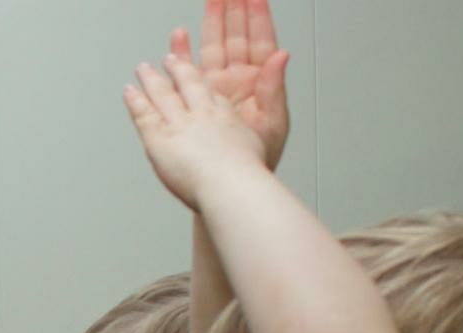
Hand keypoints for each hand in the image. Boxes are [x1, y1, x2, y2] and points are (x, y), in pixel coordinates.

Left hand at [123, 51, 267, 211]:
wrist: (231, 186)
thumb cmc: (248, 173)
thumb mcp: (268, 134)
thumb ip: (263, 109)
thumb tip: (269, 85)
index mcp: (225, 114)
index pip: (209, 90)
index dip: (198, 77)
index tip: (192, 69)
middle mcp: (201, 114)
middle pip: (186, 84)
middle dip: (176, 68)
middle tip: (167, 60)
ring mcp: (179, 124)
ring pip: (162, 95)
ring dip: (151, 80)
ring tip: (143, 69)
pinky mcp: (160, 139)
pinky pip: (144, 114)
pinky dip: (135, 101)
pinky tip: (129, 92)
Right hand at [181, 0, 289, 168]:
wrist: (232, 183)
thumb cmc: (258, 159)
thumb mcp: (274, 123)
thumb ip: (275, 87)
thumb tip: (281, 56)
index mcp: (259, 81)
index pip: (259, 39)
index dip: (255, 16)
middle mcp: (238, 80)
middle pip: (235, 36)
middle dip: (230, 11)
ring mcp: (218, 88)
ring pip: (213, 48)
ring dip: (209, 25)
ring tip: (208, 3)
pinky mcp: (198, 100)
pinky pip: (190, 70)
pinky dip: (185, 53)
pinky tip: (180, 37)